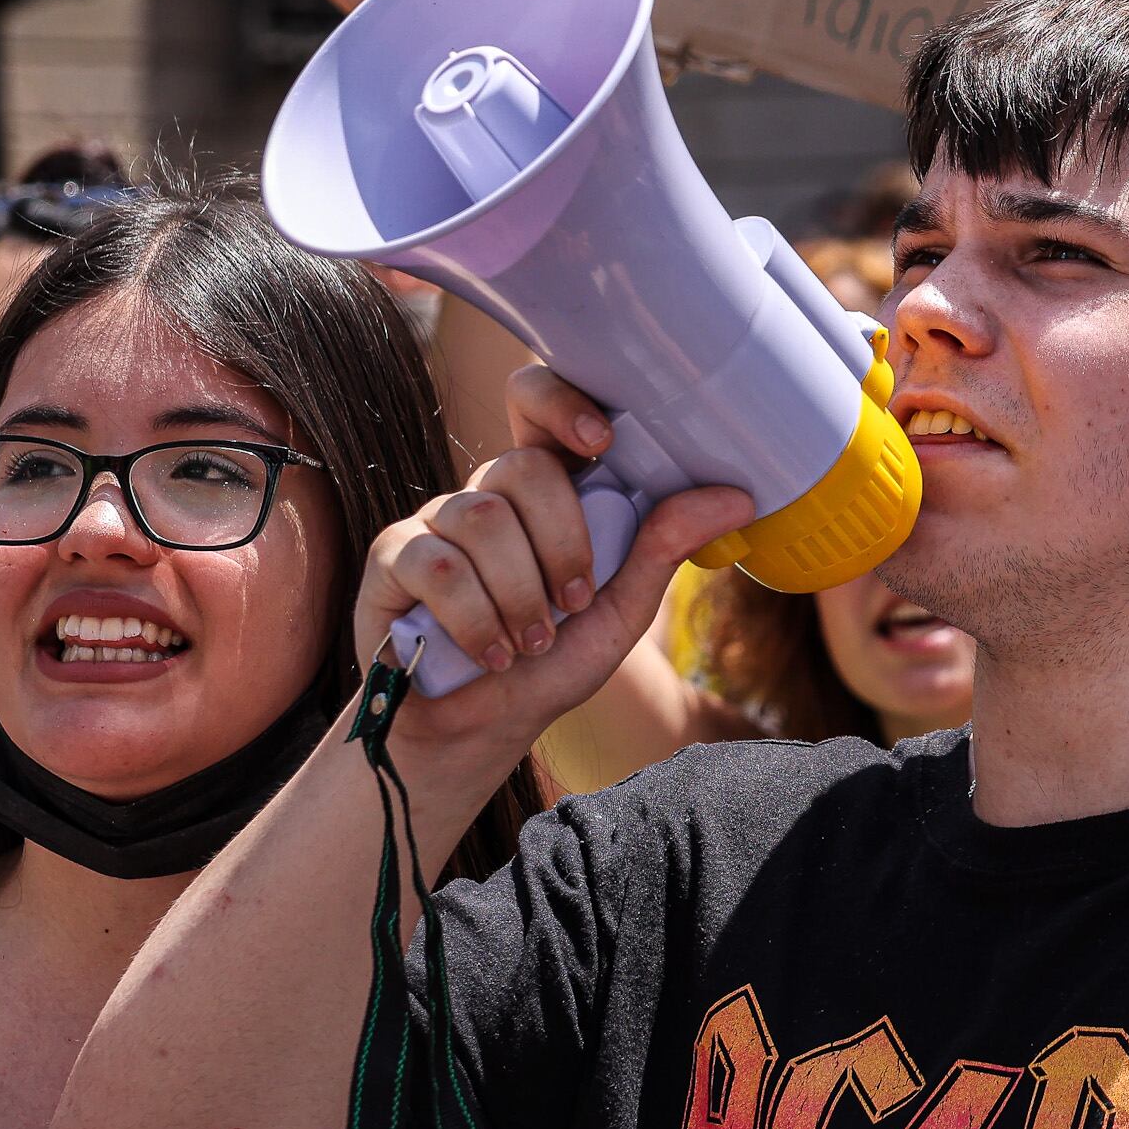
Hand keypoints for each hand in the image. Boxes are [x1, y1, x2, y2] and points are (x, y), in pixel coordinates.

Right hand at [355, 366, 747, 745]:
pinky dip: (477, 620)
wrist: (483, 728)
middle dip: (561, 543)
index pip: (539, 401)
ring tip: (532, 644)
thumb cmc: (553, 661)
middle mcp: (488, 492)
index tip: (601, 440)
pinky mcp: (394, 558)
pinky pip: (439, 565)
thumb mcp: (621, 608)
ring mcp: (436, 520)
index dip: (562, 402)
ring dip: (520, 596)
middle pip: (520, 467)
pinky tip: (492, 654)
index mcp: (546, 489)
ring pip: (482, 519)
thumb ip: (664, 545)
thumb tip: (735, 496)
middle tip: (573, 603)